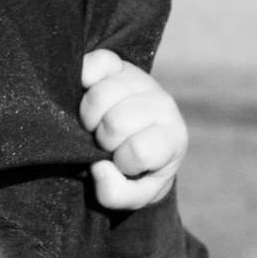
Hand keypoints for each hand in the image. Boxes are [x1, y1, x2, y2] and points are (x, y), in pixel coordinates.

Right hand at [79, 50, 187, 211]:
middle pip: (117, 121)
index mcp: (172, 138)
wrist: (136, 145)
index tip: (123, 164)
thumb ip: (116, 194)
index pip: (141, 149)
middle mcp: (163, 104)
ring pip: (101, 95)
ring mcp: (141, 81)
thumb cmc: (138, 172)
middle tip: (105, 144)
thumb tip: (98, 167)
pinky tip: (86, 94)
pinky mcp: (120, 64)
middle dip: (103, 140)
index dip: (123, 162)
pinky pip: (97, 61)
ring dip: (88, 117)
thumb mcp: (134, 196)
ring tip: (95, 125)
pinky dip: (84, 77)